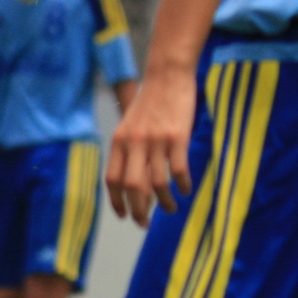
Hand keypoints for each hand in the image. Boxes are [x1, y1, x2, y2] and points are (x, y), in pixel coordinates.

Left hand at [105, 68, 193, 227]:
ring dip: (164, 203)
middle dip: (139, 211)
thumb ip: (128, 148)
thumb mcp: (130, 123)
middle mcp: (134, 143)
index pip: (112, 180)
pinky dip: (182, 185)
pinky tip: (186, 189)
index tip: (125, 216)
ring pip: (157, 184)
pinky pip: (178, 171)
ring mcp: (156, 141)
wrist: (167, 74)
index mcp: (119, 141)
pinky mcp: (177, 138)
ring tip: (170, 209)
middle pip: (132, 187)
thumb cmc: (151, 100)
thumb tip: (134, 179)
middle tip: (145, 223)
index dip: (117, 202)